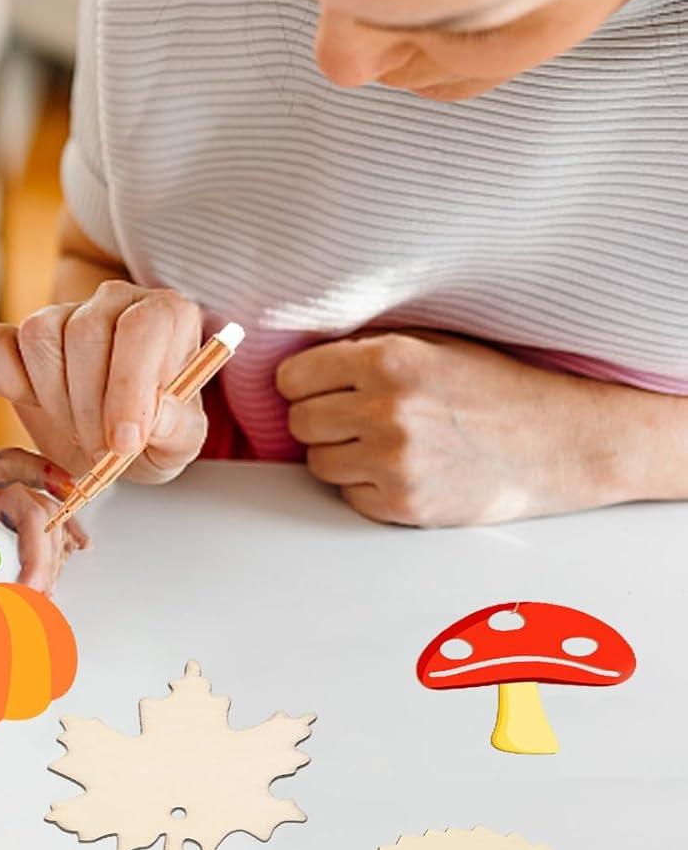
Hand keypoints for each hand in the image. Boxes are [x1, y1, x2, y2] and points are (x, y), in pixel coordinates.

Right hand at [0, 281, 207, 483]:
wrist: (112, 436)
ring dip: (54, 398)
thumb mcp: (179, 444)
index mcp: (167, 314)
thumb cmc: (153, 433)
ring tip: (78, 429)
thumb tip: (156, 415)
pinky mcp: (16, 332)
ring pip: (39, 336)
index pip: (142, 327)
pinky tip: (34, 403)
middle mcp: (115, 299)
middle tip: (101, 451)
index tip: (124, 442)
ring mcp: (62, 310)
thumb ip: (179, 430)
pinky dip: (5, 380)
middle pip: (85, 333)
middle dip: (89, 406)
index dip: (129, 385)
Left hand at [0, 447, 88, 598]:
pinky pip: (26, 520)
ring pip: (36, 515)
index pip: (4, 464)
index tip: (68, 493)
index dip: (42, 473)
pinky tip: (74, 550)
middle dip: (42, 551)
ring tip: (42, 596)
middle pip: (30, 505)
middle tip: (34, 597)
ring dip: (48, 553)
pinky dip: (50, 537)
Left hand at [277, 330, 611, 525]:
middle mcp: (386, 411)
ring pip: (317, 461)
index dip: (303, 383)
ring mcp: (394, 463)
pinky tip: (403, 468)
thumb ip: (367, 347)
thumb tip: (304, 358)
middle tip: (355, 415)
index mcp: (388, 361)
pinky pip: (348, 495)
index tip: (319, 386)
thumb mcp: (431, 344)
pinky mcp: (405, 505)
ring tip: (384, 441)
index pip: (291, 378)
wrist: (559, 442)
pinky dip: (366, 485)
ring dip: (341, 453)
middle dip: (320, 417)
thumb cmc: (494, 387)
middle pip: (299, 422)